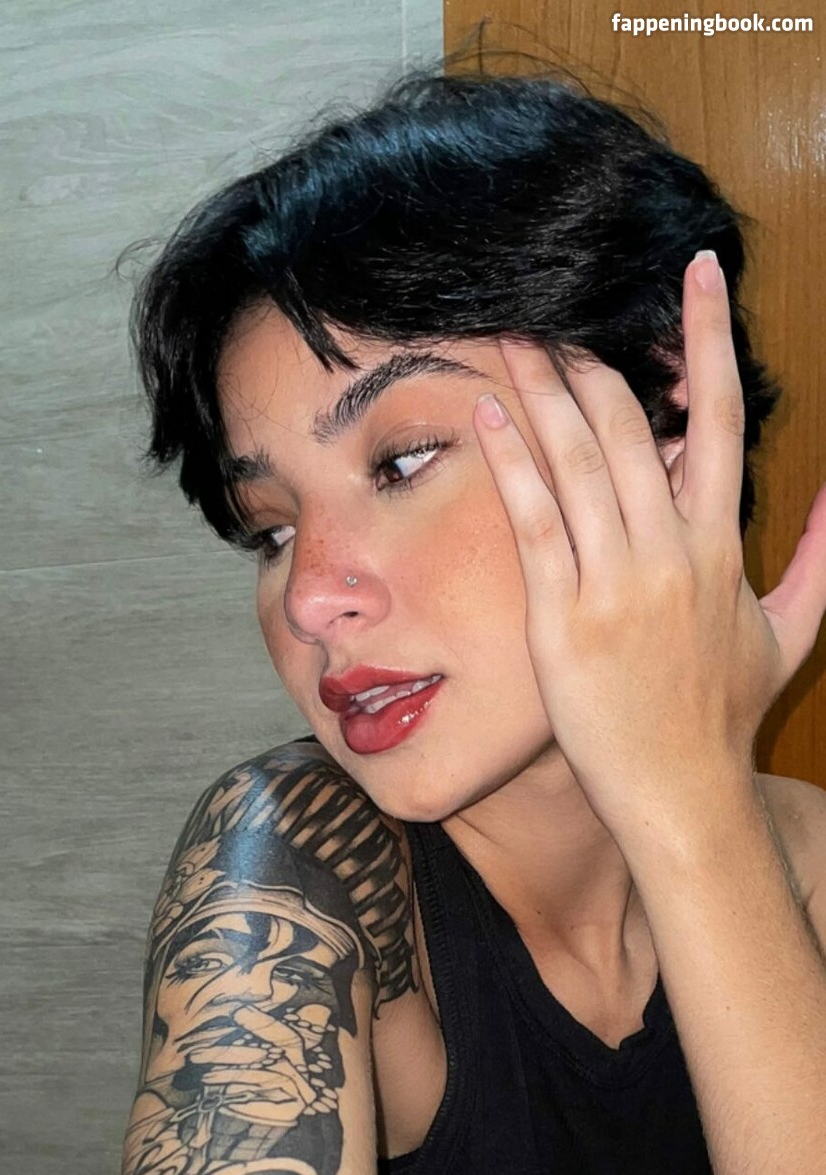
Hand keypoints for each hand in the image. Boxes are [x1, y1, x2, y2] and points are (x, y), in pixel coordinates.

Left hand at [473, 252, 825, 847]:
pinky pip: (534, 522)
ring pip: (576, 462)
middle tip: (550, 308)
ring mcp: (614, 584)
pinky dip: (511, 462)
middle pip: (629, 427)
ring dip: (542, 391)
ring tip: (510, 336)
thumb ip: (821, 557)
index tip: (694, 274)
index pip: (719, 418)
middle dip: (589, 358)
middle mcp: (670, 553)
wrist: (680, 792)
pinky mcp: (562, 618)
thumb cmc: (726, 716)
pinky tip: (489, 412)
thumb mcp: (793, 632)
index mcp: (721, 546)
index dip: (707, 338)